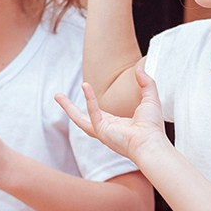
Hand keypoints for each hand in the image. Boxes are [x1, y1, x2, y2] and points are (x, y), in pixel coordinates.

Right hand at [55, 67, 169, 162]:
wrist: (152, 142)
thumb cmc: (153, 127)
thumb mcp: (150, 99)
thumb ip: (146, 83)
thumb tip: (140, 68)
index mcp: (116, 125)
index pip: (98, 113)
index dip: (90, 101)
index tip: (84, 87)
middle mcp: (106, 129)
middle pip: (82, 118)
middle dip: (69, 107)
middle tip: (58, 96)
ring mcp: (102, 132)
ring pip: (79, 119)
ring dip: (68, 107)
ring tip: (57, 96)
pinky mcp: (102, 131)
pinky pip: (92, 113)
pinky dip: (89, 99)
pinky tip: (85, 86)